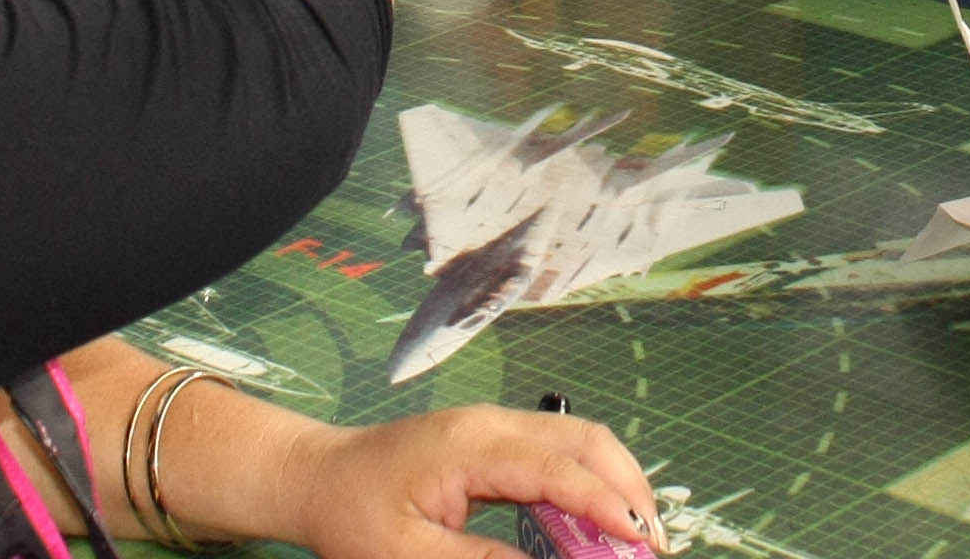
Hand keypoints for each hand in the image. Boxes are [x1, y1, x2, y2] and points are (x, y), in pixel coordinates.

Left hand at [261, 403, 657, 558]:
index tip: (640, 542)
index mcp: (470, 445)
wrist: (317, 476)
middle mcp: (492, 423)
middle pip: (584, 438)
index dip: (605, 505)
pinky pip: (557, 451)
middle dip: (628, 487)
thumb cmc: (352, 514)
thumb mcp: (408, 554)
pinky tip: (598, 520)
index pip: (558, 468)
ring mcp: (495, 425)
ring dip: (614, 481)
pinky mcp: (494, 439)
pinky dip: (588, 481)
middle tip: (652, 544)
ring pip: (578, 438)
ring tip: (636, 535)